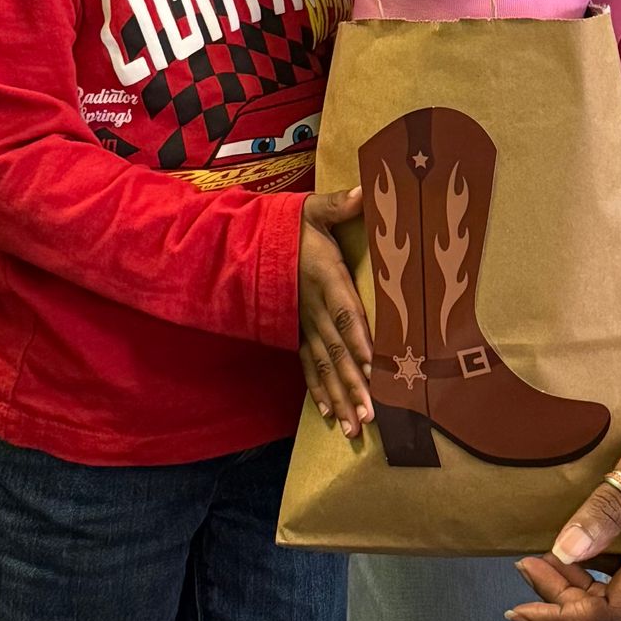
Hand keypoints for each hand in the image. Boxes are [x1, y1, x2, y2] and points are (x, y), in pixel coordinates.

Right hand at [299, 187, 372, 438]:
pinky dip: (318, 392)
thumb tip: (363, 192)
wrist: (243, 245)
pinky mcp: (294, 334)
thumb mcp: (310, 211)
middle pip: (338, 352)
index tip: (376, 367)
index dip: (360, 340)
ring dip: (340, 398)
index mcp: (324, 280)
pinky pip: (307, 367)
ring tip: (355, 428)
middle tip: (371, 416)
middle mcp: (313, 310)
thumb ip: (336, 206)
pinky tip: (328, 416)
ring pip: (324, 368)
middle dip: (354, 385)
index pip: (345, 314)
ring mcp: (302, 326)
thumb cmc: (286, 227)